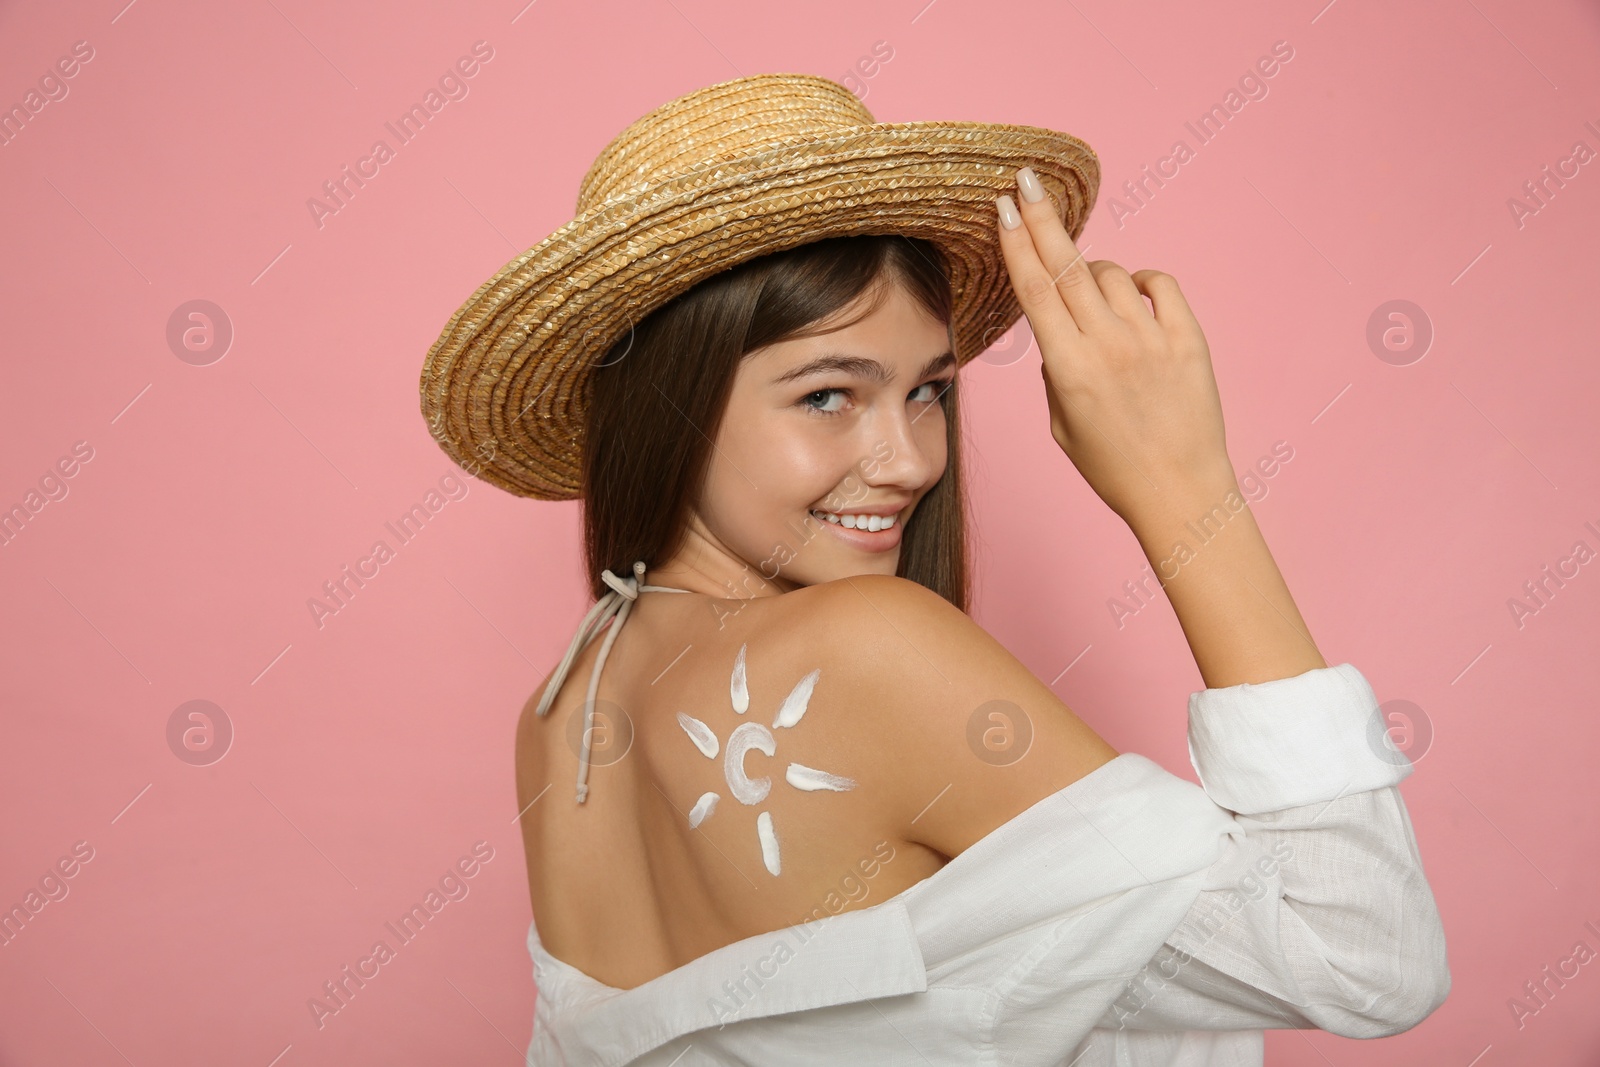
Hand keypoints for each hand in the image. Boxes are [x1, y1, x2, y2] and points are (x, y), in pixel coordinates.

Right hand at [995, 170, 1233, 528]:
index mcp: (1070, 369)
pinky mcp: (1188, 339)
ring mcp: (1151, 339)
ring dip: (1092, 270)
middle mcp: (1109, 345)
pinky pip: (1158, 285)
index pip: (1035, 291)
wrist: (1180, 492)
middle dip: (1043, 221)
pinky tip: (1130, 291)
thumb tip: (1059, 328)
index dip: (1017, 244)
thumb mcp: (1061, 426)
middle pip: (1068, 266)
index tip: (1005, 209)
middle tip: (1027, 182)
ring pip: (1111, 274)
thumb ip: (1055, 369)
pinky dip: (1139, 280)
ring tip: (1087, 291)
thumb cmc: (1114, 468)